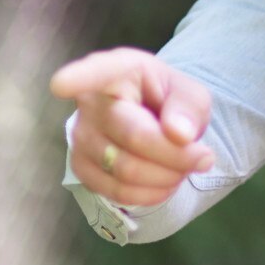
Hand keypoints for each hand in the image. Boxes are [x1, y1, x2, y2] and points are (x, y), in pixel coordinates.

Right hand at [49, 48, 214, 206]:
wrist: (152, 124)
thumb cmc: (168, 101)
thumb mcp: (190, 94)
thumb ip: (189, 108)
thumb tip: (179, 134)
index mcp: (116, 70)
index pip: (96, 73)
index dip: (78, 79)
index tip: (60, 85)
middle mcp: (90, 102)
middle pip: (133, 136)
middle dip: (177, 156)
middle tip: (203, 157)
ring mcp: (80, 137)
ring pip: (126, 170)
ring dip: (167, 177)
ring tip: (183, 167)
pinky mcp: (80, 168)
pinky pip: (117, 192)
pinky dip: (151, 194)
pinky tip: (164, 181)